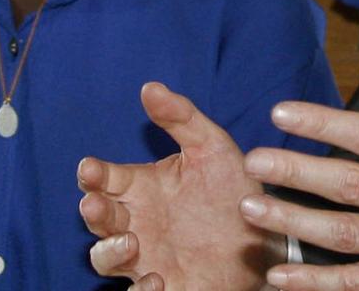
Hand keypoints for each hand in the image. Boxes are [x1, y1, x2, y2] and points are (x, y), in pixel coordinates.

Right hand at [79, 82, 276, 290]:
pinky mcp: (167, 286)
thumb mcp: (213, 149)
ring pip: (106, 259)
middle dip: (93, 210)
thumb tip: (150, 87)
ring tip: (130, 242)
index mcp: (142, 187)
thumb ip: (182, 118)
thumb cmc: (233, 190)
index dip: (92, 174)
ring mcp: (148, 257)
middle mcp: (137, 222)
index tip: (90, 168)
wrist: (268, 238)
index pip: (104, 178)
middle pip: (98, 218)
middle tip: (96, 203)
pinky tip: (156, 280)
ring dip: (109, 252)